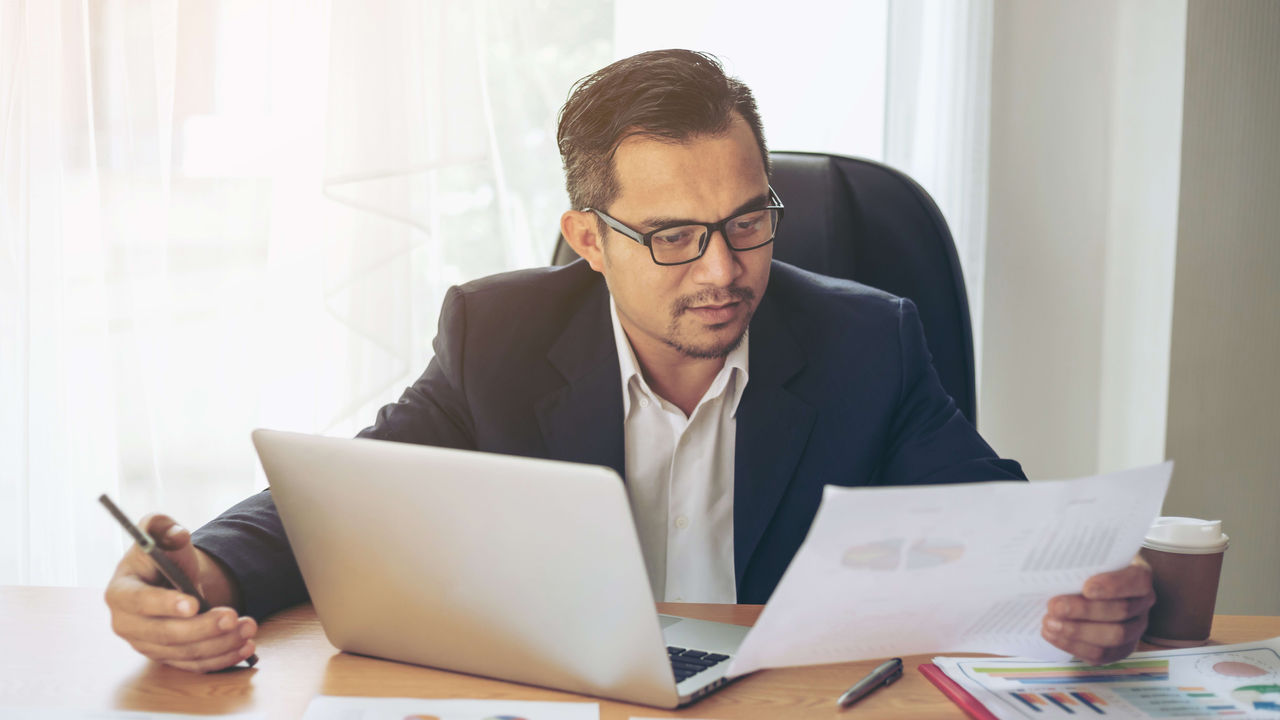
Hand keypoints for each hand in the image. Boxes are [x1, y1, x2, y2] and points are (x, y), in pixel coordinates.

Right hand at [104, 513, 257, 671]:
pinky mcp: (167, 657)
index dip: (166, 604)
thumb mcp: (161, 531)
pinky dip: (222, 658)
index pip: (140, 602)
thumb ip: (162, 526)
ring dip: (220, 643)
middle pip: (165, 634)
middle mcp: (128, 624)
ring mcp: (146, 645)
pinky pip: (194, 665)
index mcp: (120, 591)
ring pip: (184, 652)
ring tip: (249, 627)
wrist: (171, 577)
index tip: (194, 604)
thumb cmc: (163, 554)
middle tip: (233, 617)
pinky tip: (245, 647)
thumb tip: (177, 533)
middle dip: (202, 628)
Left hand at [1041, 557, 1155, 664]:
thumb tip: (1050, 556)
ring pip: (1114, 636)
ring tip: (1049, 623)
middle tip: (1055, 606)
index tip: (1087, 587)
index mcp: (1139, 575)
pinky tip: (1053, 635)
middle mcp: (1142, 604)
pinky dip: (1074, 646)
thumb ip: (1077, 558)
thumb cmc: (1087, 567)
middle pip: (1122, 611)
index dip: (1113, 586)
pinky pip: (1101, 654)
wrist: (1088, 588)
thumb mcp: (1087, 556)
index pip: (1137, 581)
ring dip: (1077, 631)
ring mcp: (1134, 629)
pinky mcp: (1119, 649)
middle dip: (1085, 611)